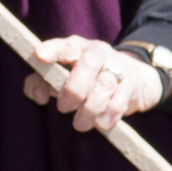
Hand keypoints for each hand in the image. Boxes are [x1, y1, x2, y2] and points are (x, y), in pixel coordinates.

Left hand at [24, 37, 164, 132]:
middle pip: (88, 64)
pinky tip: (101, 123)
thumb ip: (40, 83)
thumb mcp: (62, 76)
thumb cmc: (86, 77)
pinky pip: (120, 99)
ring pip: (104, 85)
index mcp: (77, 48)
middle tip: (63, 108)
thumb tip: (38, 96)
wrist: (133, 77)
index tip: (39, 56)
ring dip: (90, 108)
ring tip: (80, 124)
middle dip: (73, 89)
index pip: (65, 46)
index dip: (52, 50)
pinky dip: (109, 114)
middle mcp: (98, 53)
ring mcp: (117, 67)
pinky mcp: (130, 84)